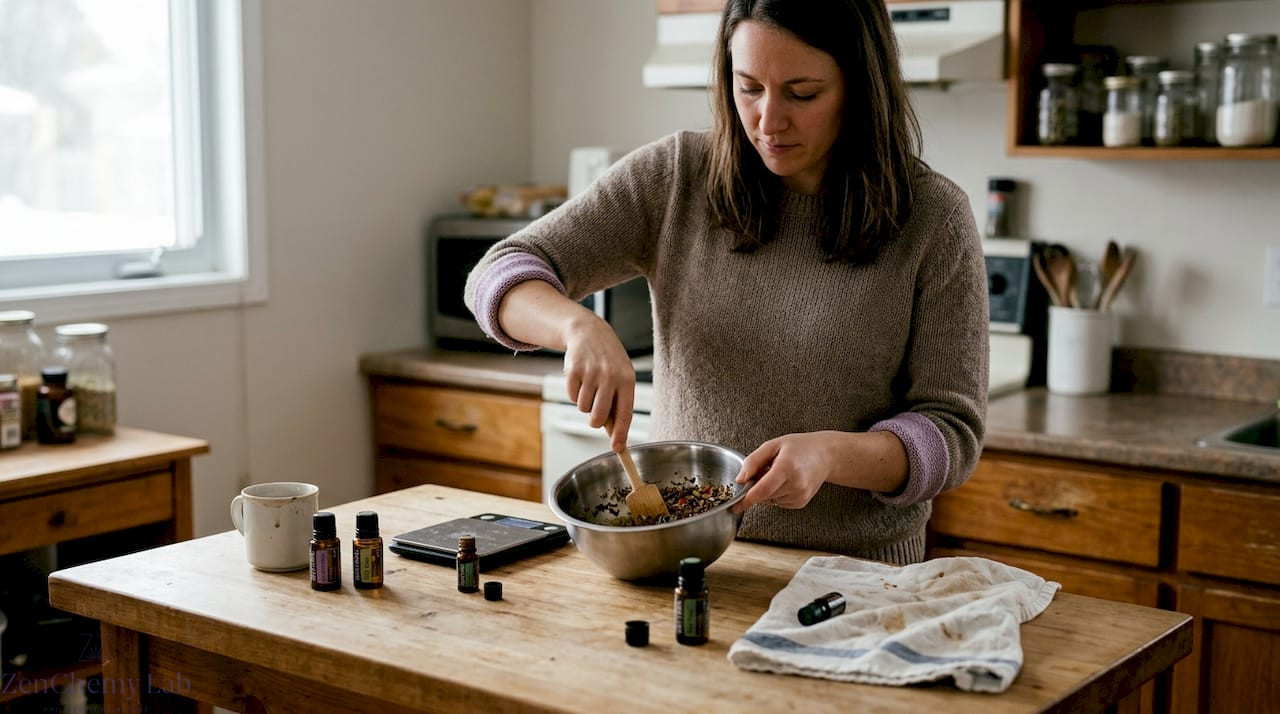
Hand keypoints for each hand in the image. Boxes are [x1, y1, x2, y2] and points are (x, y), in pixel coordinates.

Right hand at [561, 314, 636, 451]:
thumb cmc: (608, 359)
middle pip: (599, 416)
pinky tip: (580, 378)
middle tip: (595, 414)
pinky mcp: (573, 370)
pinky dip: (574, 392)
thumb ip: (619, 400)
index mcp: (627, 380)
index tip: (618, 449)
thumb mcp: (621, 375)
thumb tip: (615, 431)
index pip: (625, 413)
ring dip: (584, 402)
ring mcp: (591, 373)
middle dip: (595, 421)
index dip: (621, 433)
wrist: (588, 332)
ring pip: (583, 408)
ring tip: (590, 385)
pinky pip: (572, 396)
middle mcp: (610, 376)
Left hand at [731, 430, 908, 512]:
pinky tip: (787, 481)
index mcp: (787, 467)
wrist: (826, 455)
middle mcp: (796, 484)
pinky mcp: (801, 502)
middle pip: (764, 495)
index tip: (735, 506)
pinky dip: (777, 494)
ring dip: (768, 490)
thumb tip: (740, 480)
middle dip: (757, 487)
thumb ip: (753, 461)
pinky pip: (779, 502)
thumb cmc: (799, 447)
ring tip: (780, 473)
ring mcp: (800, 495)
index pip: (763, 489)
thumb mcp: (773, 445)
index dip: (747, 499)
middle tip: (766, 470)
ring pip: (770, 500)